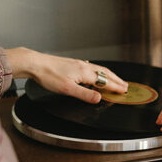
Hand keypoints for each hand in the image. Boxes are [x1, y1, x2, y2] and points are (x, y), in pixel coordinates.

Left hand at [5, 48, 126, 104]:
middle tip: (125, 85)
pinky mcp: (72, 64)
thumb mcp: (68, 89)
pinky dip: (99, 72)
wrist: (35, 63)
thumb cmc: (49, 75)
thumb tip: (99, 98)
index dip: (115, 87)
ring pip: (98, 69)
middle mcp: (84, 66)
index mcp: (85, 72)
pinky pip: (91, 68)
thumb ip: (85, 94)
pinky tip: (95, 74)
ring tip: (114, 80)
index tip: (124, 91)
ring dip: (109, 76)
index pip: (104, 81)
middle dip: (116, 80)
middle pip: (105, 73)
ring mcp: (78, 64)